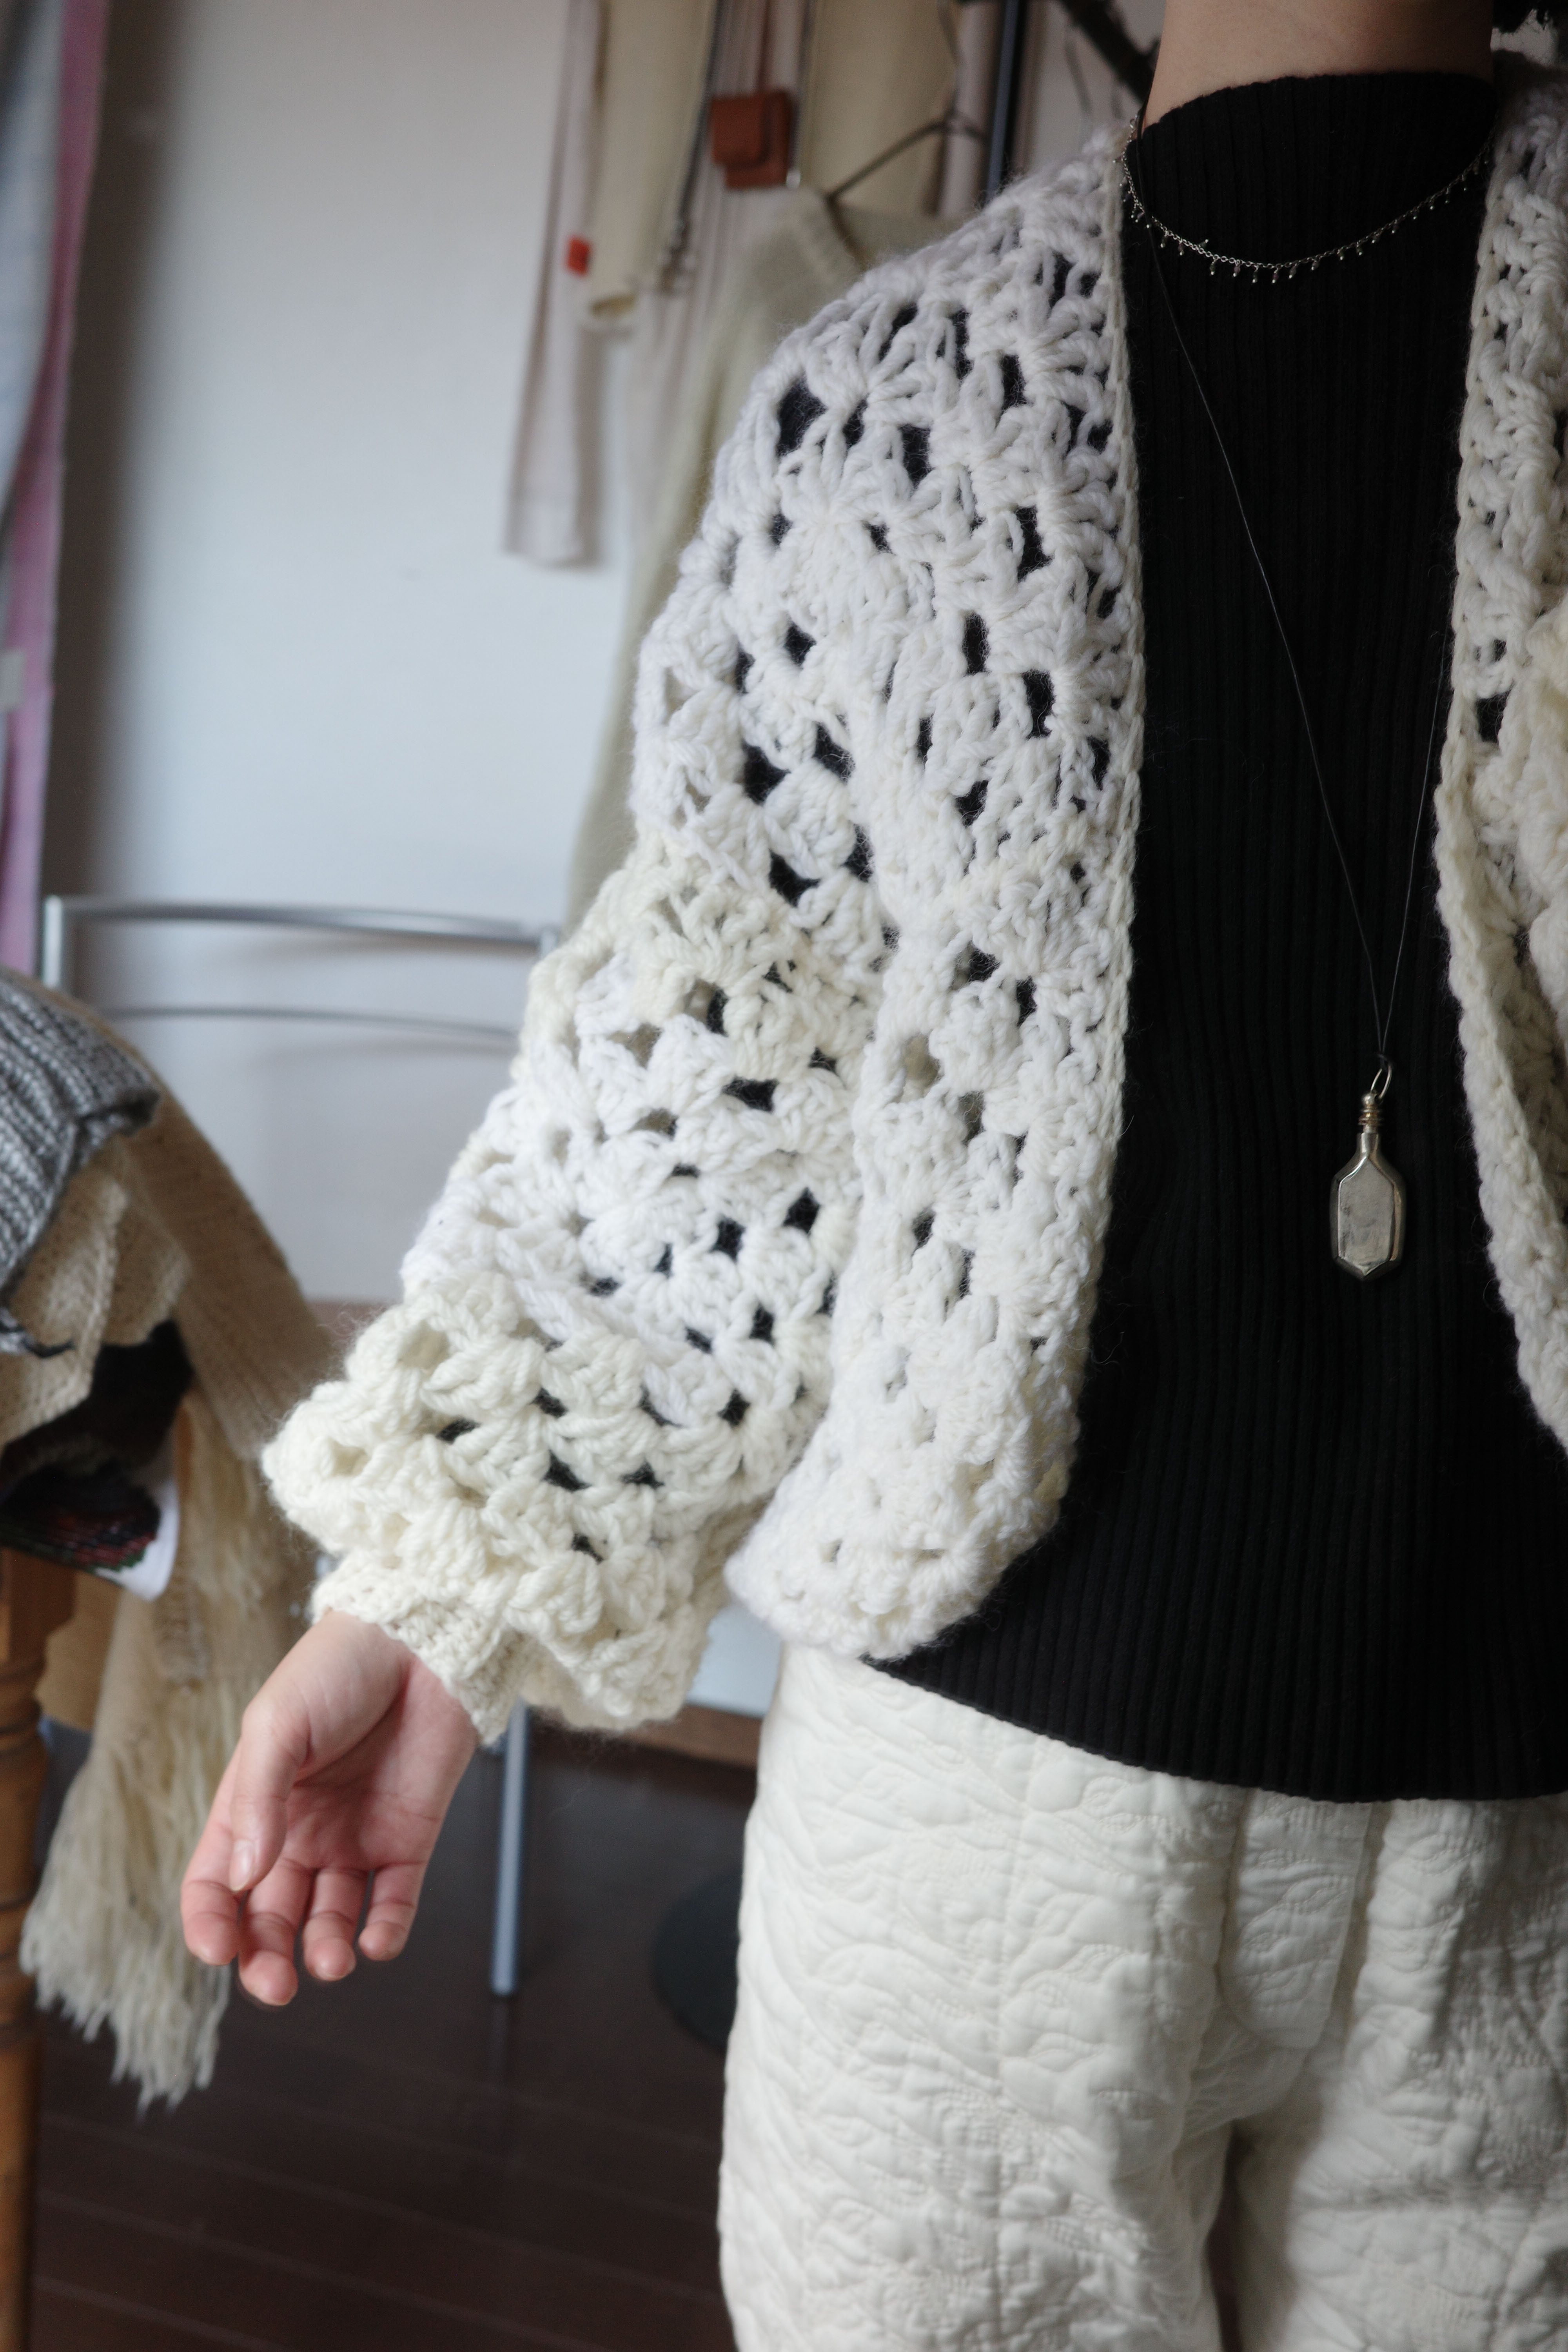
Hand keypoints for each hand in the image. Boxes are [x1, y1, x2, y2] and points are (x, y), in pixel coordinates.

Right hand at [181, 1610, 478, 2004]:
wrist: (421, 1639)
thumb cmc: (338, 1668)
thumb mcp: (277, 1724)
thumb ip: (258, 1799)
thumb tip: (242, 1876)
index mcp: (254, 1806)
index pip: (216, 1883)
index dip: (211, 1923)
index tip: (217, 1952)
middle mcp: (300, 1833)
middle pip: (271, 1916)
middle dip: (266, 1958)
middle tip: (276, 1986)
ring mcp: (355, 1838)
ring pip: (330, 1919)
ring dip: (326, 1950)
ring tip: (331, 1958)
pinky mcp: (408, 1838)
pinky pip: (394, 1900)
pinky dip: (386, 1931)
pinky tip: (377, 1942)